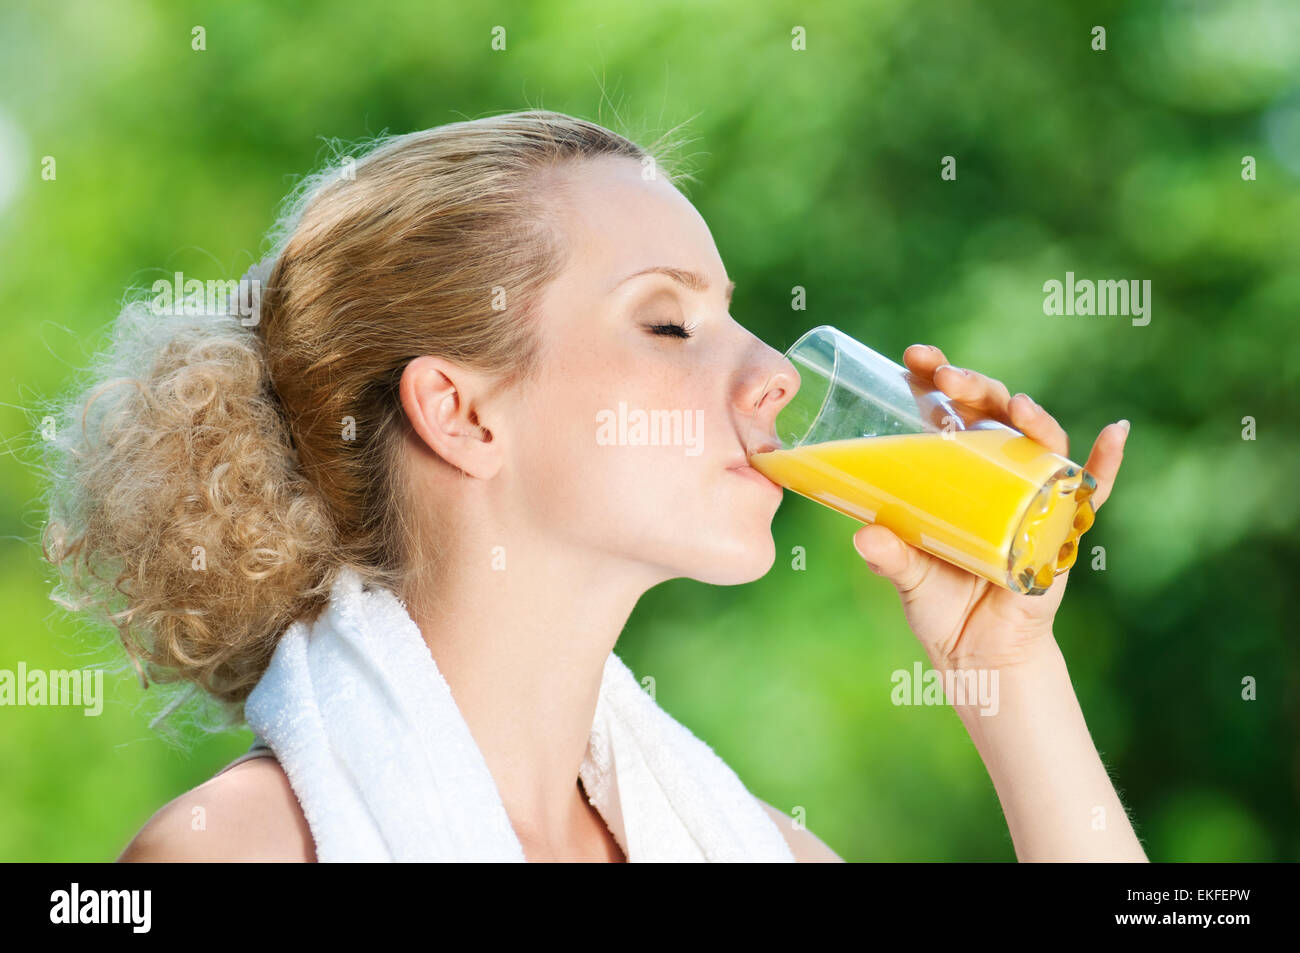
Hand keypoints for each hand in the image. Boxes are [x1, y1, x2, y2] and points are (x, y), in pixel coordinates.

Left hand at [852, 344, 1128, 670]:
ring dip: (1031, 416)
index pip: (948, 411)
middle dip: (974, 386)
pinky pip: (1093, 491)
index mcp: (954, 472)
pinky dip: (1105, 463)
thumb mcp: (909, 577)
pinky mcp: (1064, 529)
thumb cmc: (941, 607)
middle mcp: (996, 474)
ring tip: (1014, 406)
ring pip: (1039, 441)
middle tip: (946, 376)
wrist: (980, 656)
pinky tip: (1115, 434)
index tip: (915, 356)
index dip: (937, 379)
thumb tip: (864, 535)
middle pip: (993, 414)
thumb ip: (890, 557)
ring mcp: (1034, 496)